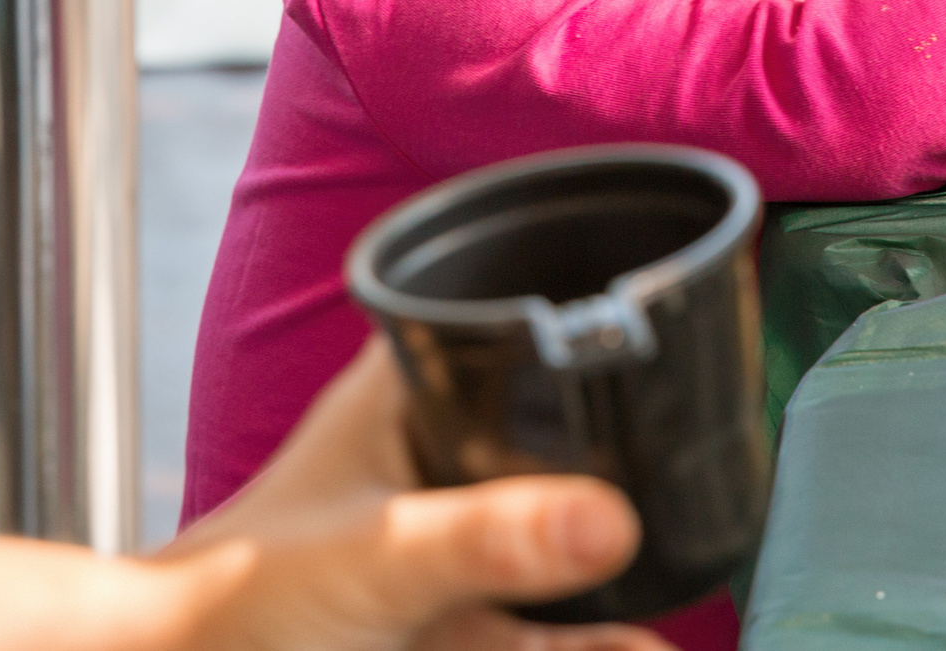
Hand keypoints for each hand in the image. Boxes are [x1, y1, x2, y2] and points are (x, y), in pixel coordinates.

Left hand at [168, 341, 665, 650]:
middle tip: (718, 474)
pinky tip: (656, 643)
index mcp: (409, 396)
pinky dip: (600, 639)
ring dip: (624, 560)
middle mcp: (440, 463)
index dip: (591, 329)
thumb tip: (611, 519)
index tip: (682, 342)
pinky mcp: (454, 628)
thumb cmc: (227, 603)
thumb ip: (487, 538)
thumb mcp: (375, 556)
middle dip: (633, 464)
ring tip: (708, 559)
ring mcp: (450, 550)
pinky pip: (550, 634)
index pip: (515, 327)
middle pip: (561, 441)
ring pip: (562, 542)